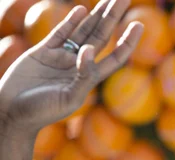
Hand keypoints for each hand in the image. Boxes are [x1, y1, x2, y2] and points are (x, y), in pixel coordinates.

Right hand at [0, 0, 142, 137]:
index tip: (139, 24)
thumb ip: (83, 77)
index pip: (115, 56)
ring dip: (96, 15)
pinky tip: (82, 10)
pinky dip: (71, 21)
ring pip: (83, 31)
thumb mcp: (68, 98)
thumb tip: (88, 51)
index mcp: (90, 78)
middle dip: (113, 17)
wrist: (11, 111)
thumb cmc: (41, 111)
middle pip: (101, 37)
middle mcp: (78, 65)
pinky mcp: (42, 52)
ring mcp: (61, 57)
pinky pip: (60, 33)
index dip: (128, 41)